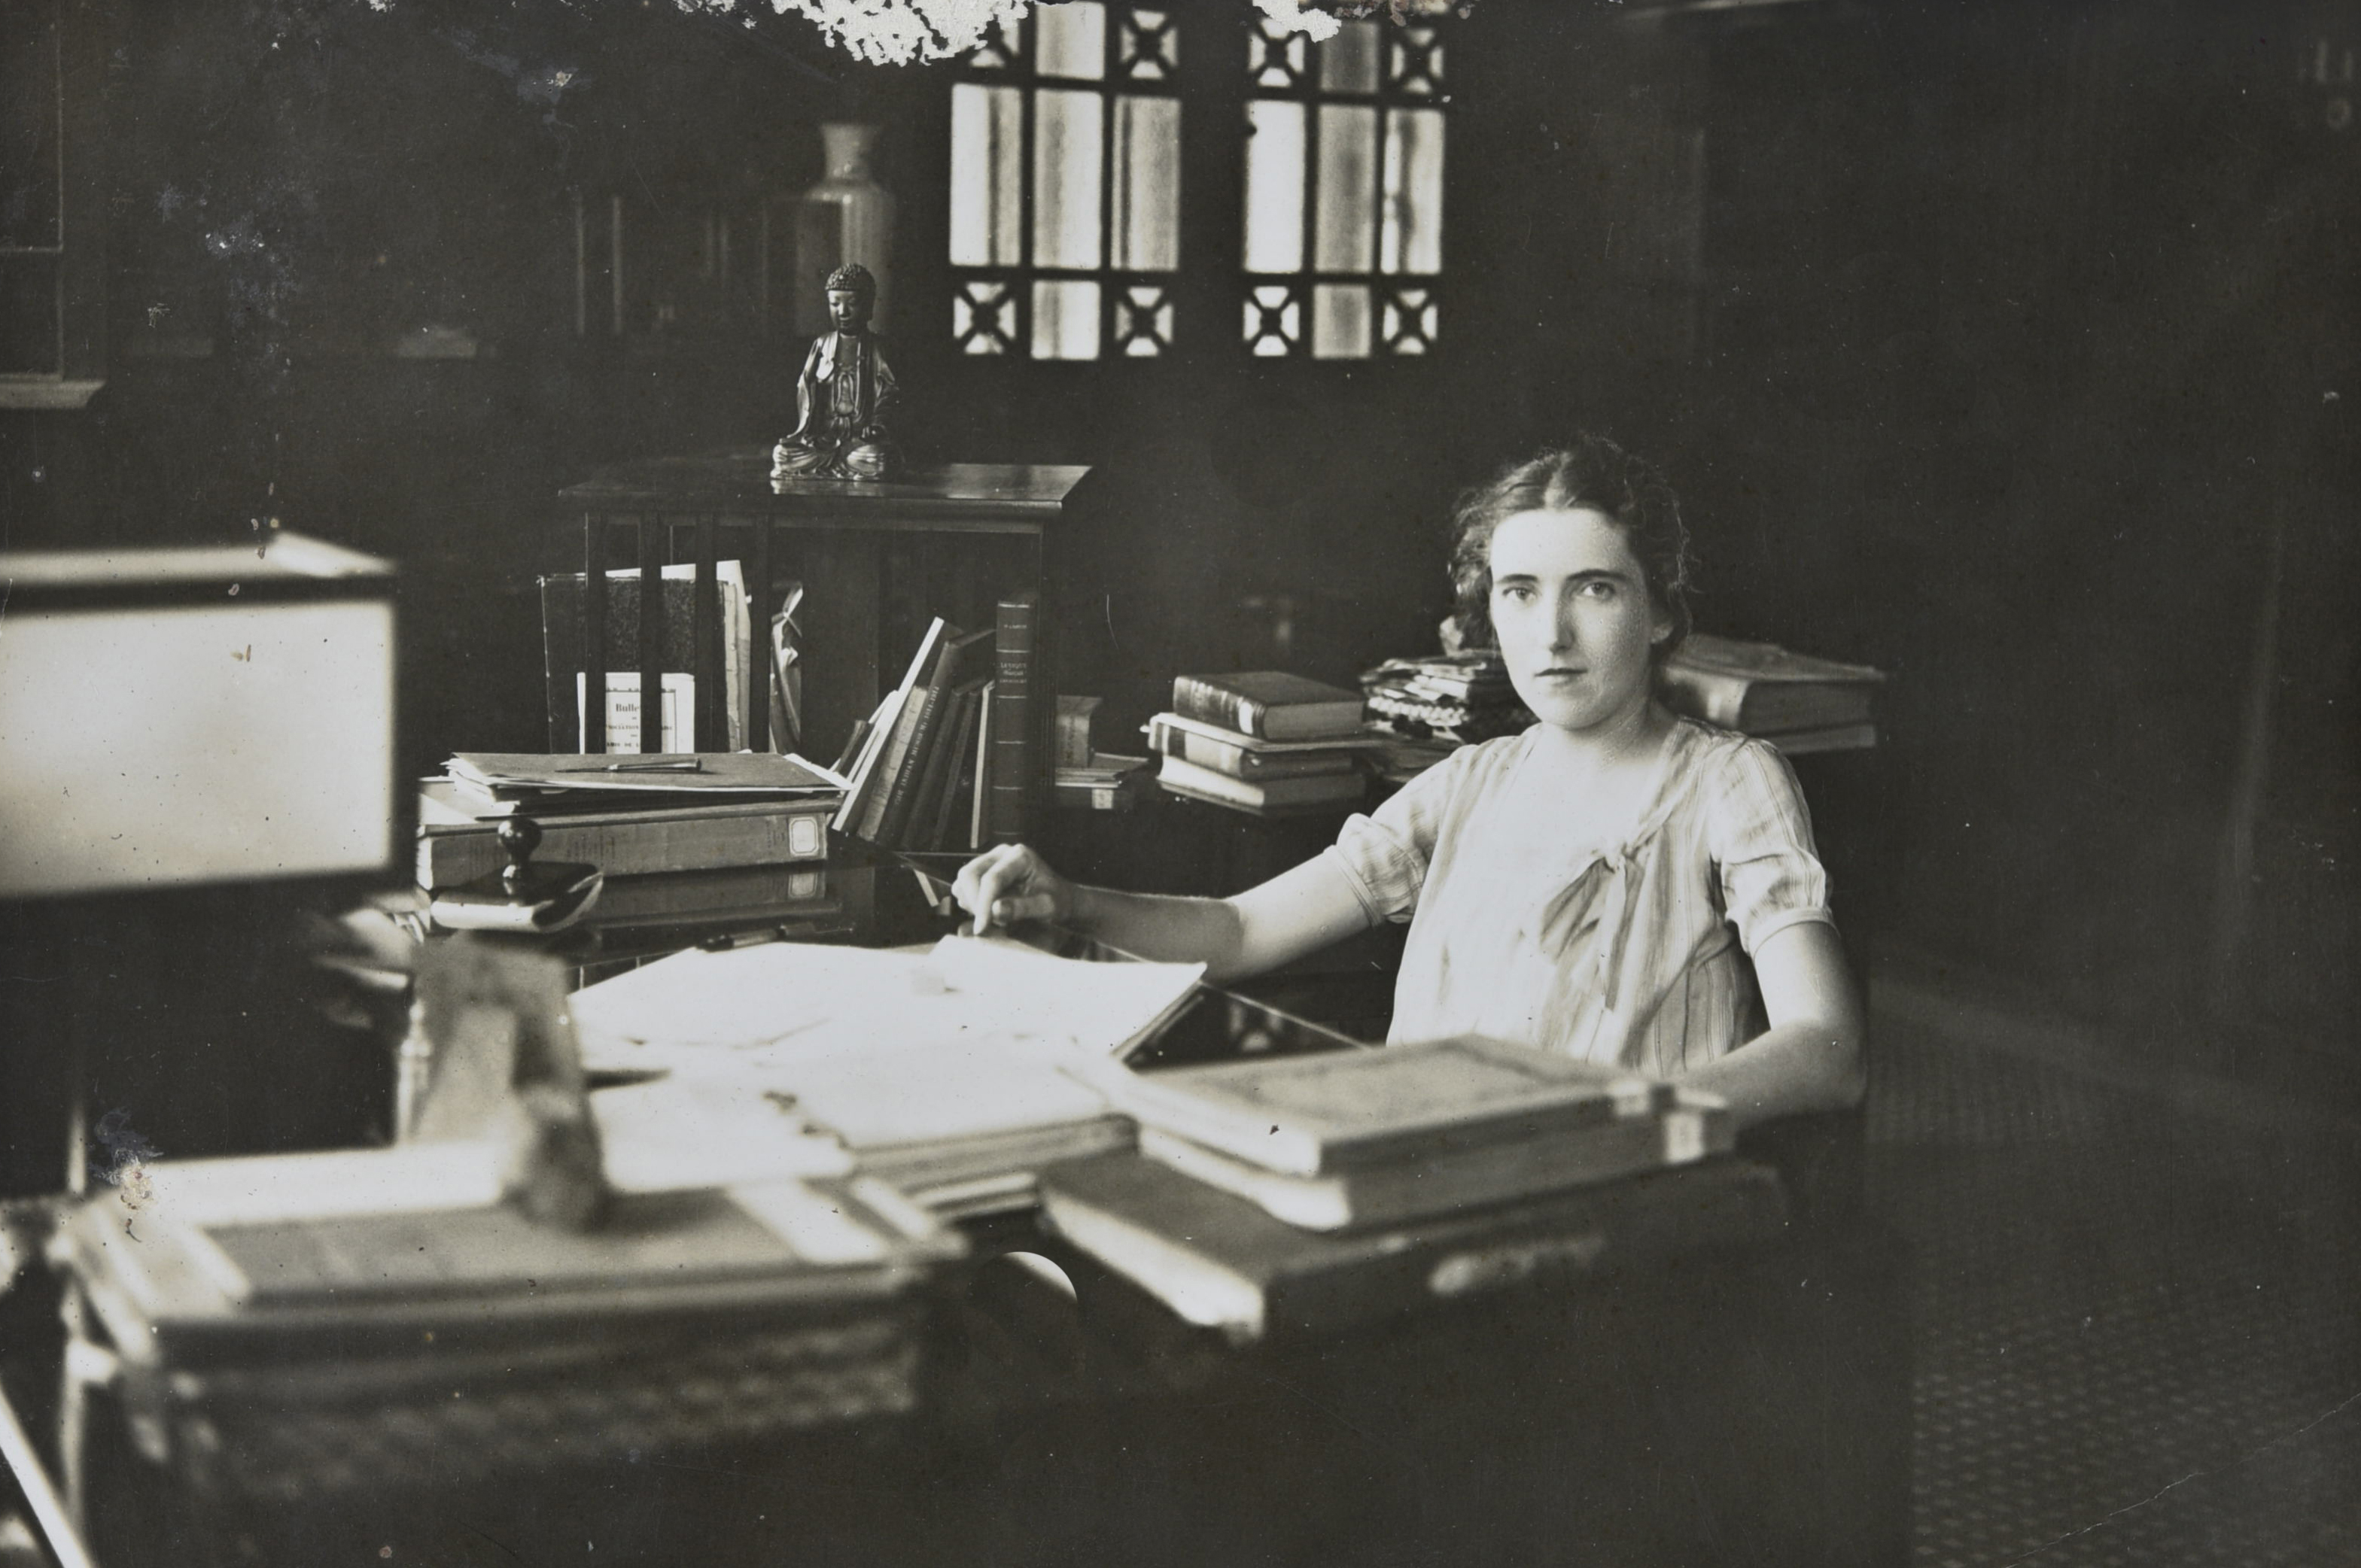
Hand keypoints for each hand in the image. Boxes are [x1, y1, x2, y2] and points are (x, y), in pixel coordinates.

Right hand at [951, 843, 1073, 933]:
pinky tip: (989, 911)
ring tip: (994, 917)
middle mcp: (1002, 853)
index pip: (993, 878)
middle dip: (974, 902)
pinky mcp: (982, 871)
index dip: (983, 904)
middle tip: (989, 924)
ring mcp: (990, 860)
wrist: (1058, 898)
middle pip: (970, 874)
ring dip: (971, 903)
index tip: (982, 928)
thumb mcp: (1047, 908)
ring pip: (963, 880)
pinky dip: (970, 902)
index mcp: (1020, 856)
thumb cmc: (1056, 901)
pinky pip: (963, 886)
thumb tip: (996, 909)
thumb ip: (1023, 908)